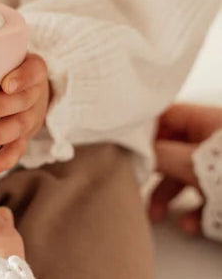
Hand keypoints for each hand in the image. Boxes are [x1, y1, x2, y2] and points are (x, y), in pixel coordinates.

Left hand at [0, 53, 50, 174]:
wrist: (28, 88)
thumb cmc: (5, 66)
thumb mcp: (1, 54)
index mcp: (34, 69)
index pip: (33, 71)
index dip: (22, 78)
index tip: (6, 84)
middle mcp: (35, 94)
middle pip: (21, 102)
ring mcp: (31, 119)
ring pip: (17, 129)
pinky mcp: (24, 139)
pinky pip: (15, 152)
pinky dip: (0, 161)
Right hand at [149, 102, 221, 234]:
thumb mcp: (196, 164)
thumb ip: (163, 154)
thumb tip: (137, 150)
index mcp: (207, 119)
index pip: (164, 115)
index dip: (143, 131)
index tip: (126, 148)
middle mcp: (214, 137)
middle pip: (173, 146)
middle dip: (155, 171)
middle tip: (138, 185)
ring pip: (188, 173)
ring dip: (172, 195)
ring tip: (160, 215)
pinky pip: (207, 192)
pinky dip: (197, 208)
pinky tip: (194, 224)